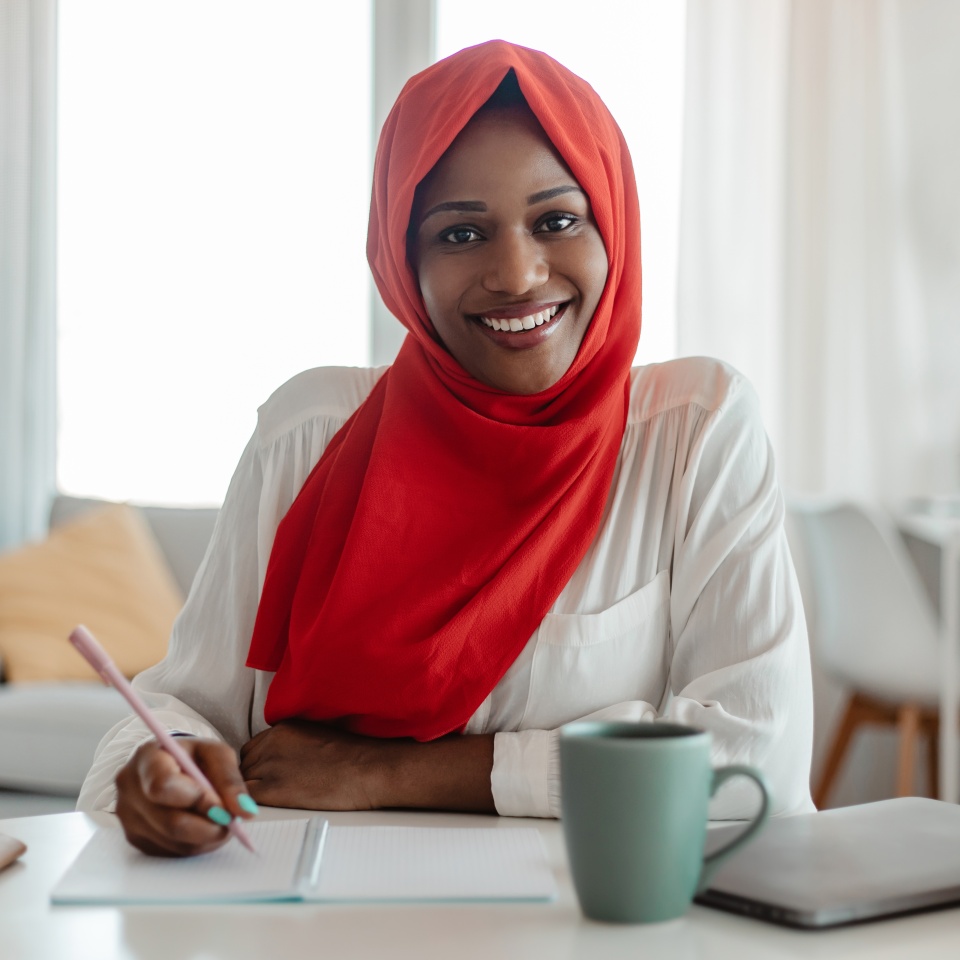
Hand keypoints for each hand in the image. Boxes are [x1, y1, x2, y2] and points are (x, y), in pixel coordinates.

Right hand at [115, 738, 255, 856]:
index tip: (222, 807)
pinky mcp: (134, 838)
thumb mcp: (216, 754)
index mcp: (147, 758)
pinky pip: (169, 851)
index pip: (163, 786)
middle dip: (208, 826)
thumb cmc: (193, 757)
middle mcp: (130, 789)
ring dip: (205, 838)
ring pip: (173, 841)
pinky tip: (203, 828)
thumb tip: (244, 811)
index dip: (196, 800)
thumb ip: (230, 779)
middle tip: (231, 822)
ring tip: (220, 821)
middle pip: (170, 821)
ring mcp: (127, 817)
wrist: (169, 764)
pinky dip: (194, 844)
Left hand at [240, 720, 382, 810]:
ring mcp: (271, 764)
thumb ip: (293, 746)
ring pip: (243, 781)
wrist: (369, 770)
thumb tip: (282, 765)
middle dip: (253, 778)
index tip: (270, 777)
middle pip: (245, 763)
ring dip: (252, 793)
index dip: (258, 765)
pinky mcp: (273, 788)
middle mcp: (273, 741)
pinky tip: (267, 811)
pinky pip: (245, 798)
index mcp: (285, 727)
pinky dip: (249, 806)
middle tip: (271, 793)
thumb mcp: (318, 738)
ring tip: (273, 804)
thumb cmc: (355, 758)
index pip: (254, 747)